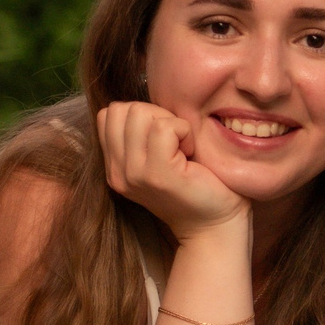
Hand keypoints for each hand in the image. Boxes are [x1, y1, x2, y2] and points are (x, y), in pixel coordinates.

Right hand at [97, 100, 247, 243]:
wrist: (216, 226)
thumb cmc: (197, 184)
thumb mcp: (158, 156)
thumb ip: (142, 133)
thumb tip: (143, 99)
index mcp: (114, 167)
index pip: (109, 113)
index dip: (140, 114)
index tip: (164, 140)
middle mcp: (117, 173)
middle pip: (121, 109)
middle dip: (154, 115)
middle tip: (176, 144)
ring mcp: (134, 174)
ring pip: (140, 113)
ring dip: (170, 123)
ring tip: (183, 150)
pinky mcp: (158, 174)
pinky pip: (164, 127)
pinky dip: (184, 132)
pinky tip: (191, 154)